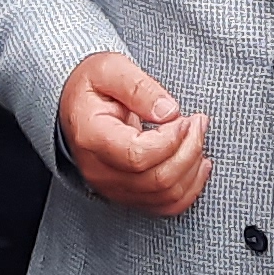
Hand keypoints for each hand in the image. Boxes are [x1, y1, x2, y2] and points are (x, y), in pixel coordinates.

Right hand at [58, 49, 210, 216]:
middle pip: (157, 179)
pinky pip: (165, 205)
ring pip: (165, 195)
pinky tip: (197, 163)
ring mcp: (112, 186)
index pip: (138, 156)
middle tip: (198, 122)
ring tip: (197, 136)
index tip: (183, 118)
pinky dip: (189, 187)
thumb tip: (168, 112)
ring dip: (193, 167)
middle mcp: (99, 170)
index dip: (170, 140)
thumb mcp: (111, 69)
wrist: (76, 106)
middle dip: (190, 150)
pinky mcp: (126, 193)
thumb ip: (138, 87)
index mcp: (92, 137)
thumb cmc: (92, 86)